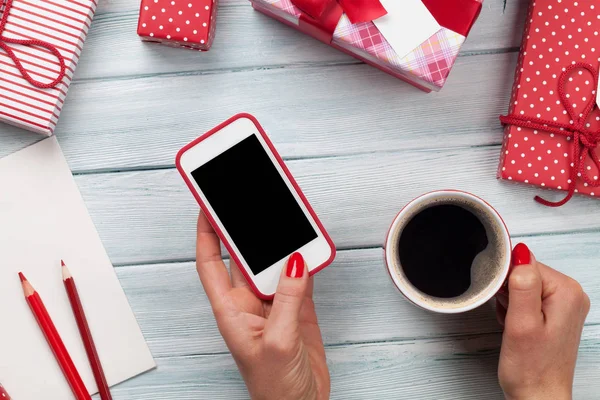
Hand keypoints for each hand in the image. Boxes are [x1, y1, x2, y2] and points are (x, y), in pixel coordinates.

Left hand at [195, 212, 329, 399]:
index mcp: (230, 310)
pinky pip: (299, 277)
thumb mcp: (277, 341)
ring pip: (274, 264)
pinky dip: (306, 262)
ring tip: (285, 218)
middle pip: (244, 257)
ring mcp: (273, 305)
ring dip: (280, 244)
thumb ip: (286, 299)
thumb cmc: (274, 389)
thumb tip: (294, 261)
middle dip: (246, 229)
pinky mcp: (297, 309)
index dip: (207, 233)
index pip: (211, 263)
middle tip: (253, 202)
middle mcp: (248, 303)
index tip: (207, 205)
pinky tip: (310, 248)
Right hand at [496, 243, 589, 399]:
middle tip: (511, 319)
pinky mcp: (555, 314)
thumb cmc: (531, 369)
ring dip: (510, 303)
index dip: (507, 282)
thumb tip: (520, 253)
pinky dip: (515, 310)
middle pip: (526, 273)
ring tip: (514, 326)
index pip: (526, 263)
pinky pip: (527, 298)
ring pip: (523, 285)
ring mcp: (564, 305)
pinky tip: (516, 327)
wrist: (537, 397)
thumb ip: (522, 285)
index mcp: (567, 291)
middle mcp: (571, 294)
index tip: (507, 305)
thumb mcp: (521, 324)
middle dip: (508, 293)